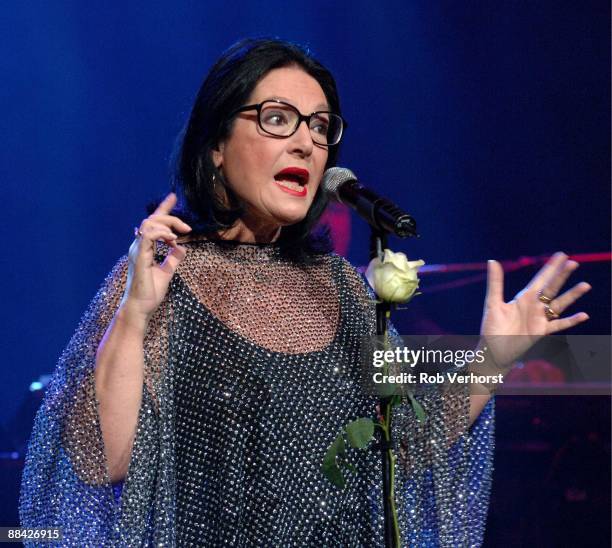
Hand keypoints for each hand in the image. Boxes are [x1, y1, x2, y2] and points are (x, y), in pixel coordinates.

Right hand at [120, 193, 191, 323]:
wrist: (141, 307)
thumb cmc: (150, 292)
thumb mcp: (167, 272)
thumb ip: (173, 258)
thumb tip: (181, 248)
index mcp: (144, 248)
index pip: (153, 222)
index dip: (163, 208)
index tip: (173, 197)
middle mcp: (138, 246)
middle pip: (152, 219)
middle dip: (170, 217)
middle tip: (187, 227)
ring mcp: (137, 251)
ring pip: (149, 224)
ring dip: (167, 225)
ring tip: (177, 236)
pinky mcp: (140, 257)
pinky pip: (148, 236)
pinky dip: (161, 234)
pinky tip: (172, 240)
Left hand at [480, 252, 590, 367]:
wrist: (493, 350)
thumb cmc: (491, 327)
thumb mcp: (492, 303)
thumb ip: (495, 283)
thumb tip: (492, 261)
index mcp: (524, 297)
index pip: (540, 279)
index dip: (550, 267)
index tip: (561, 255)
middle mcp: (535, 306)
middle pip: (552, 288)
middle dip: (562, 276)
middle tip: (573, 263)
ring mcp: (540, 318)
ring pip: (559, 304)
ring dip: (572, 295)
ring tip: (585, 285)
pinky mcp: (541, 331)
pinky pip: (559, 325)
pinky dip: (571, 321)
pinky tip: (583, 315)